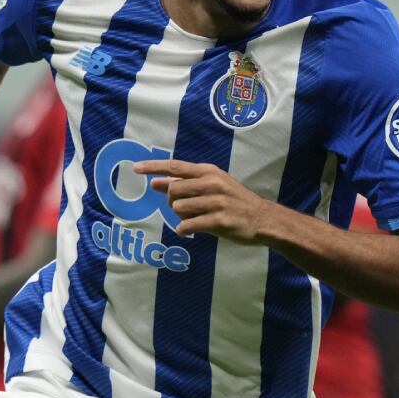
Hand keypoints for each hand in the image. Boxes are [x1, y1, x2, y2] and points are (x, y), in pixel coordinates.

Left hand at [133, 159, 272, 244]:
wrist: (262, 218)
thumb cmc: (233, 201)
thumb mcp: (211, 185)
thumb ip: (184, 184)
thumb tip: (155, 182)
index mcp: (208, 172)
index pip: (175, 166)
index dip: (153, 167)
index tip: (135, 168)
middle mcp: (212, 183)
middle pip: (173, 190)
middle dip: (171, 202)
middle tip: (184, 209)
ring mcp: (216, 201)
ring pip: (179, 208)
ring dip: (180, 216)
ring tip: (193, 219)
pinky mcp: (219, 220)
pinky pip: (188, 225)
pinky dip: (184, 229)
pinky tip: (189, 230)